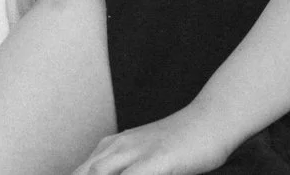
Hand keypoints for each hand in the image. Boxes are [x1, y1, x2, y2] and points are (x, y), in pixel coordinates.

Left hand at [73, 106, 235, 174]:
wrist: (210, 119)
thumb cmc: (179, 143)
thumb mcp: (144, 158)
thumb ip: (125, 169)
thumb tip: (102, 173)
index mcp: (110, 147)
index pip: (78, 173)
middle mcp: (117, 147)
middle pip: (82, 174)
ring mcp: (136, 151)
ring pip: (97, 174)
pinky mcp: (156, 158)